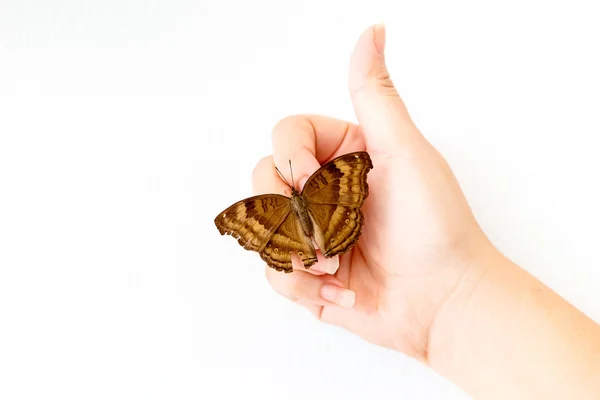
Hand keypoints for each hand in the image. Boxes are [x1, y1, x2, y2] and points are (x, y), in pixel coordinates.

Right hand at [252, 24, 493, 361]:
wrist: (445, 301)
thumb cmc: (435, 227)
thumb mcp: (405, 153)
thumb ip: (375, 96)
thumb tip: (372, 32)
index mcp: (343, 155)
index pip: (287, 136)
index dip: (290, 157)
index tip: (313, 181)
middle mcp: (324, 191)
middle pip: (264, 178)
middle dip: (288, 209)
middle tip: (324, 230)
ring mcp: (314, 232)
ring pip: (261, 226)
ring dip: (294, 250)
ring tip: (333, 266)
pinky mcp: (309, 272)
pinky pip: (274, 271)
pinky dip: (300, 285)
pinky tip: (338, 290)